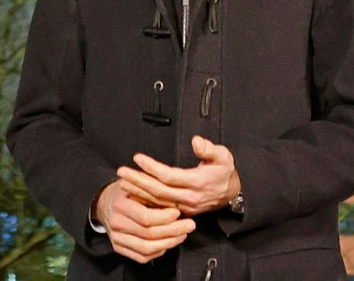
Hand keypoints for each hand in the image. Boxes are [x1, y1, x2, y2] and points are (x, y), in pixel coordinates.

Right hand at [96, 179, 194, 263]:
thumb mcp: (136, 184)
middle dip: (173, 231)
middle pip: (149, 234)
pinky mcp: (119, 248)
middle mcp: (116, 224)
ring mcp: (117, 238)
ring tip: (182, 234)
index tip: (178, 212)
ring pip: (147, 248)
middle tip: (189, 225)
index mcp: (120, 205)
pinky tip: (168, 242)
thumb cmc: (125, 192)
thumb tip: (175, 200)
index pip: (146, 217)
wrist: (105, 203)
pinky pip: (142, 256)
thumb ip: (152, 192)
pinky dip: (158, 251)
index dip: (165, 218)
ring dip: (169, 243)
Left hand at [116, 135, 242, 216]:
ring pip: (157, 201)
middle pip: (158, 191)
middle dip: (138, 181)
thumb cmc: (225, 172)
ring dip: (138, 192)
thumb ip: (209, 148)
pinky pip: (160, 207)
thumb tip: (196, 141)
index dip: (151, 168)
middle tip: (121, 172)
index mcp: (197, 182)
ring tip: (121, 183)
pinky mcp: (181, 211)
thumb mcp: (224, 156)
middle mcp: (189, 197)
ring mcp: (184, 207)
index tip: (137, 158)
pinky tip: (133, 195)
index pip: (168, 176)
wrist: (232, 194)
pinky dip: (145, 201)